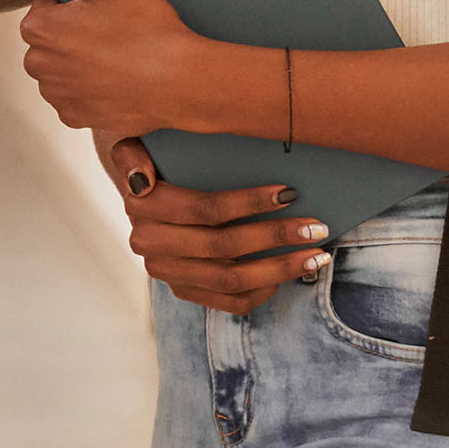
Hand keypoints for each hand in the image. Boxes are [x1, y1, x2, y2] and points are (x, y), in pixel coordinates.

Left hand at [19, 0, 206, 134]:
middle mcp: (38, 66)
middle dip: (76, 27)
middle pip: (53, 34)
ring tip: (120, 50)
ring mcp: (58, 95)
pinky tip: (119, 75)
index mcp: (37, 29)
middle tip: (116, 24)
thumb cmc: (145, 27)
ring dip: (83, 56)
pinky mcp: (78, 117)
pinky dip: (94, 85)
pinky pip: (79, 94)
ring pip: (65, 65)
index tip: (105, 1)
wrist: (180, 82)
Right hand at [103, 136, 331, 315]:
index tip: (288, 193)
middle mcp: (151, 246)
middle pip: (223, 247)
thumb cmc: (158, 161)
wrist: (147, 192)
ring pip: (231, 280)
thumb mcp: (137, 145)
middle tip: (315, 228)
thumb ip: (132, 156)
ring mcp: (168, 273)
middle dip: (275, 237)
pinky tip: (288, 276)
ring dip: (279, 269)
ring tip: (316, 255)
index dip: (248, 203)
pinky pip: (229, 302)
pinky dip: (263, 290)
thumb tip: (141, 180)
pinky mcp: (184, 290)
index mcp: (143, 208)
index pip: (204, 210)